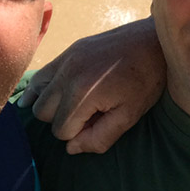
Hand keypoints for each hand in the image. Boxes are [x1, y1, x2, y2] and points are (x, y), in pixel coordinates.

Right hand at [18, 18, 164, 153]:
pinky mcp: (68, 51)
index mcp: (82, 93)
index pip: (61, 131)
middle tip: (86, 116)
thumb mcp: (129, 116)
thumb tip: (71, 148)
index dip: (79, 134)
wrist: (153, 42)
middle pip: (43, 113)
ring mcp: (65, 59)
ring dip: (50, 106)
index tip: (98, 123)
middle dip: (62, 121)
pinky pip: (40, 76)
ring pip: (36, 95)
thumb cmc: (146, 81)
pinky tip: (50, 97)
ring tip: (71, 107)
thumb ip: (99, 138)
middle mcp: (66, 74)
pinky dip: (42, 89)